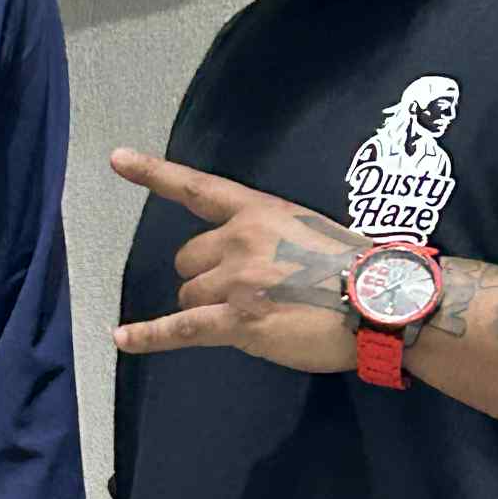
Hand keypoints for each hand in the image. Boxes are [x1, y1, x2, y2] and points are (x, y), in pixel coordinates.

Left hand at [112, 148, 363, 370]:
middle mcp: (239, 239)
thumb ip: (270, 235)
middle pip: (187, 259)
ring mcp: (236, 280)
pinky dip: (149, 336)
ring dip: (207, 307)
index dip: (154, 173)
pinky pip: (181, 328)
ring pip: (188, 294)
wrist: (380, 300)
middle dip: (205, 277)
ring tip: (255, 316)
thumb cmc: (355, 268)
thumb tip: (249, 261)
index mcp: (258, 211)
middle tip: (247, 293)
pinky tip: (123, 339)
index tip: (117, 159)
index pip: (197, 188)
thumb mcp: (307, 229)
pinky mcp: (237, 320)